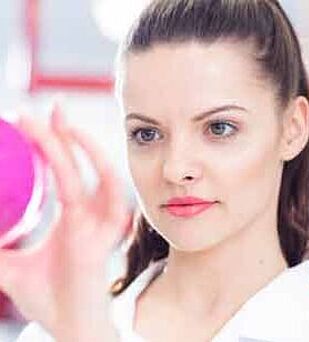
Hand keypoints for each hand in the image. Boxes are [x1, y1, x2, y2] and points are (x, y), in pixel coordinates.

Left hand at [0, 105, 129, 339]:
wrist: (70, 326)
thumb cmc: (50, 297)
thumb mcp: (11, 267)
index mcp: (73, 217)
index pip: (65, 172)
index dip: (53, 145)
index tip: (32, 120)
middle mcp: (91, 214)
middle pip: (81, 166)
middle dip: (65, 136)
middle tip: (48, 108)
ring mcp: (101, 222)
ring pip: (98, 176)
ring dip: (84, 149)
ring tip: (63, 125)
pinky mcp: (106, 234)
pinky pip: (106, 196)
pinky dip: (100, 170)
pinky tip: (82, 149)